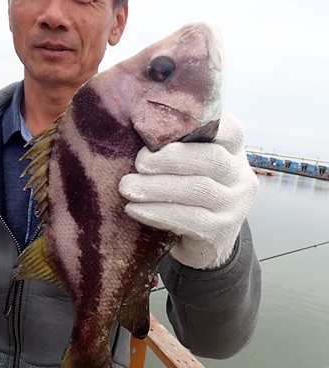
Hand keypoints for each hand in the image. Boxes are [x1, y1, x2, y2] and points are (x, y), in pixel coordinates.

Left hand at [119, 112, 258, 268]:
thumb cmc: (188, 196)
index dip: (203, 123)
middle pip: (211, 159)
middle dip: (170, 158)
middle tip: (139, 162)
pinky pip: (188, 219)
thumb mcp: (191, 167)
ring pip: (198, 189)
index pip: (230, 129)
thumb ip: (177, 147)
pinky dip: (156, 212)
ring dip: (156, 187)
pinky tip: (134, 208)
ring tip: (127, 187)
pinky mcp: (221, 232)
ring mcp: (234, 206)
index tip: (165, 126)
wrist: (203, 245)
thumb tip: (139, 125)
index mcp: (234, 153)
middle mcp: (241, 177)